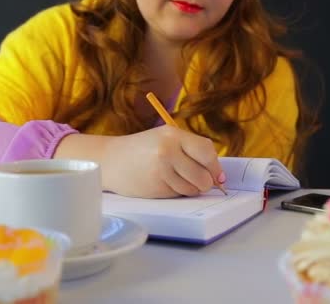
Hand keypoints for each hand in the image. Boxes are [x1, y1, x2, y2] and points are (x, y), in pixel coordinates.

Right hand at [100, 125, 224, 197]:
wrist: (110, 160)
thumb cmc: (143, 149)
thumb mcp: (165, 139)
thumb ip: (191, 151)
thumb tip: (219, 177)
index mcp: (173, 135)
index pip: (207, 152)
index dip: (215, 167)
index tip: (217, 176)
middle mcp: (168, 151)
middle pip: (204, 175)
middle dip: (205, 183)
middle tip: (199, 181)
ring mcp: (161, 170)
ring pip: (192, 188)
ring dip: (189, 188)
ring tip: (174, 178)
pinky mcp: (155, 187)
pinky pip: (178, 194)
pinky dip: (175, 192)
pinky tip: (162, 183)